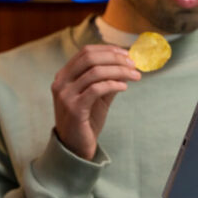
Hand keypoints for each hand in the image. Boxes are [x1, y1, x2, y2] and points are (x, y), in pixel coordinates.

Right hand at [51, 44, 139, 159]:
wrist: (75, 147)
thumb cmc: (86, 120)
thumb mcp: (98, 97)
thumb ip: (108, 80)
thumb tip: (127, 64)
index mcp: (65, 76)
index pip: (86, 52)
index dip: (108, 50)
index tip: (127, 54)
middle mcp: (61, 82)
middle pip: (90, 58)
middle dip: (115, 58)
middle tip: (133, 64)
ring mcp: (66, 95)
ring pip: (95, 72)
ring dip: (119, 71)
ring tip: (135, 76)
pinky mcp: (74, 109)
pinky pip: (96, 89)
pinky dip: (113, 84)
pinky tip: (124, 87)